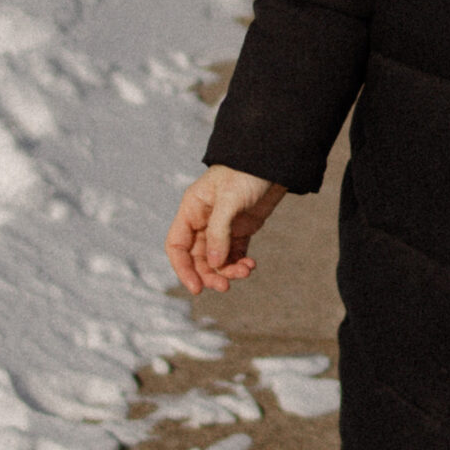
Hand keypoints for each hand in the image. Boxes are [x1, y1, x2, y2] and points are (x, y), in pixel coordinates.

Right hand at [165, 166, 285, 295]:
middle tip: (225, 286)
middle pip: (198, 258)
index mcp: (191, 210)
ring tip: (245, 272)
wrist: (273, 161)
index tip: (196, 288)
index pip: (177, 246)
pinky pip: (235, 254)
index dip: (183, 269)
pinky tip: (251, 265)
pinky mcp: (241, 230)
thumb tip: (213, 263)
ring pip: (217, 259)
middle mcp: (203, 221)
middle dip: (210, 274)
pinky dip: (240, 263)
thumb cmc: (246, 172)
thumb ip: (219, 232)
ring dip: (228, 270)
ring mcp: (222, 226)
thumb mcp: (230, 200)